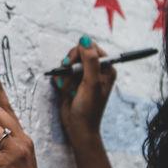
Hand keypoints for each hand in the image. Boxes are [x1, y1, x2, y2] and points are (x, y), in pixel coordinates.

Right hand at [53, 36, 117, 167]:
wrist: (78, 128)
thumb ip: (90, 60)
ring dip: (65, 75)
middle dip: (70, 65)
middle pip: (77, 53)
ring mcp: (83, 76)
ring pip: (68, 63)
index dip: (79, 54)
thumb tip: (85, 39)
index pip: (90, 48)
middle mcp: (96, 70)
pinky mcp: (72, 82)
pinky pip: (62, 73)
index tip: (73, 66)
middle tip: (69, 76)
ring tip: (69, 88)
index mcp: (106, 68)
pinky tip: (65, 91)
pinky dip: (61, 81)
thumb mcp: (91, 83)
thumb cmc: (88, 108)